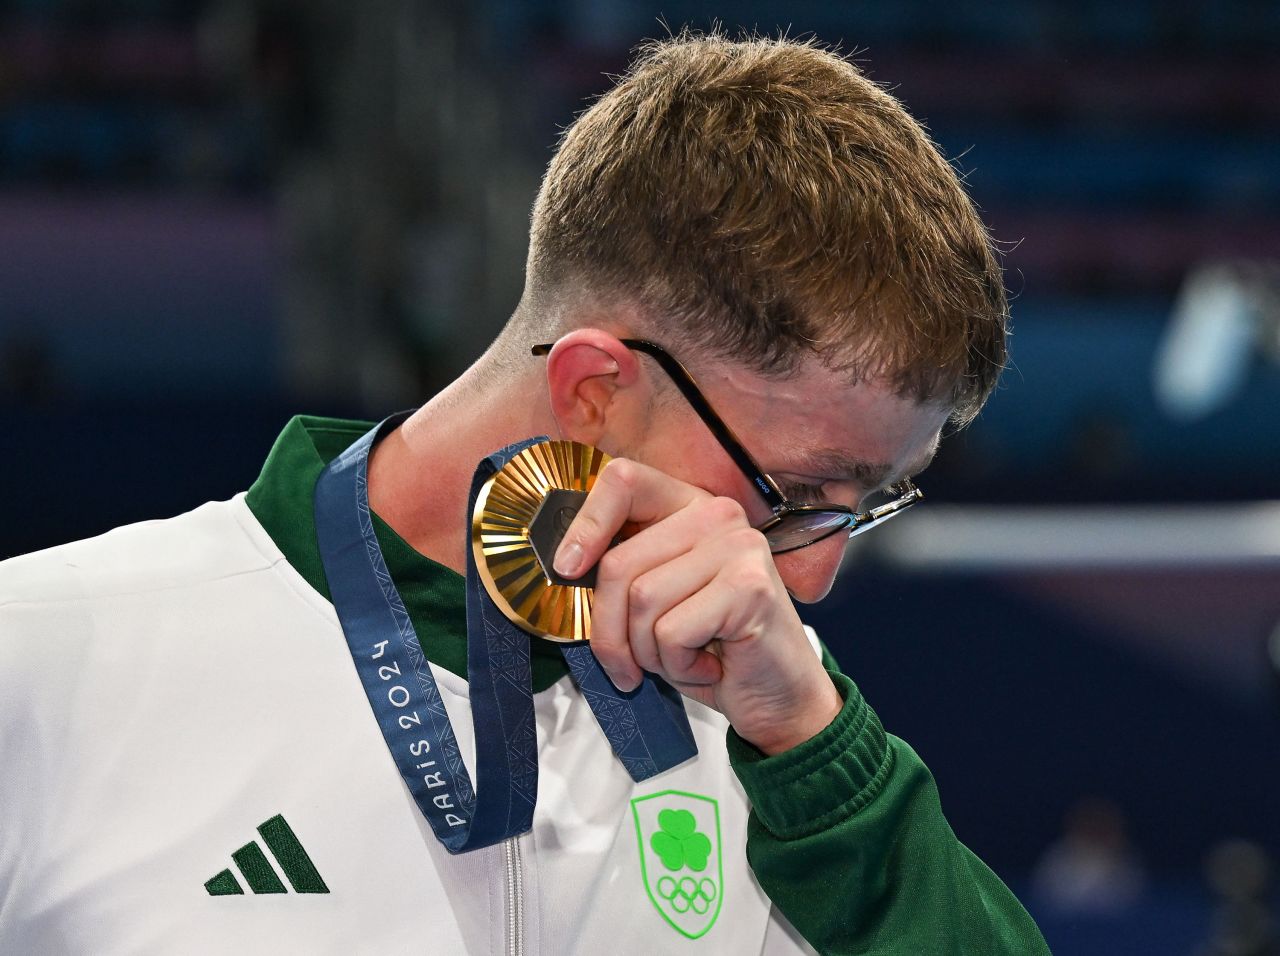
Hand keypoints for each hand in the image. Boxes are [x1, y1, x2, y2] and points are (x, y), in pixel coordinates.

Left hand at [553, 458, 842, 754]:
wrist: (777, 698)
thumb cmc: (711, 649)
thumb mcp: (656, 601)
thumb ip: (623, 573)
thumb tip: (564, 564)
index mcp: (690, 506)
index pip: (624, 481)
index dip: (586, 524)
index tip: (566, 568)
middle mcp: (717, 513)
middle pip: (619, 563)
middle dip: (610, 630)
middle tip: (629, 666)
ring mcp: (738, 546)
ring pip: (642, 600)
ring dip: (648, 652)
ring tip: (684, 658)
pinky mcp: (749, 586)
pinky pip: (671, 632)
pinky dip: (678, 665)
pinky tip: (711, 665)